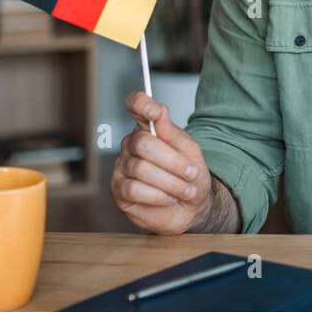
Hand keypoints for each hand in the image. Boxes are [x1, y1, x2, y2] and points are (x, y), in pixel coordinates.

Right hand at [110, 92, 213, 234]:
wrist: (192, 207)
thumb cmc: (190, 176)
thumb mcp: (190, 152)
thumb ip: (173, 133)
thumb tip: (159, 111)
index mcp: (148, 128)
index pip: (135, 106)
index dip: (141, 104)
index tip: (155, 112)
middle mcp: (131, 145)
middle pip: (143, 143)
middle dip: (173, 162)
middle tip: (190, 173)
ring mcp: (122, 167)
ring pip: (141, 169)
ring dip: (170, 182)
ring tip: (185, 190)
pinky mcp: (118, 190)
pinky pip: (134, 189)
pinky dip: (158, 196)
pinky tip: (168, 198)